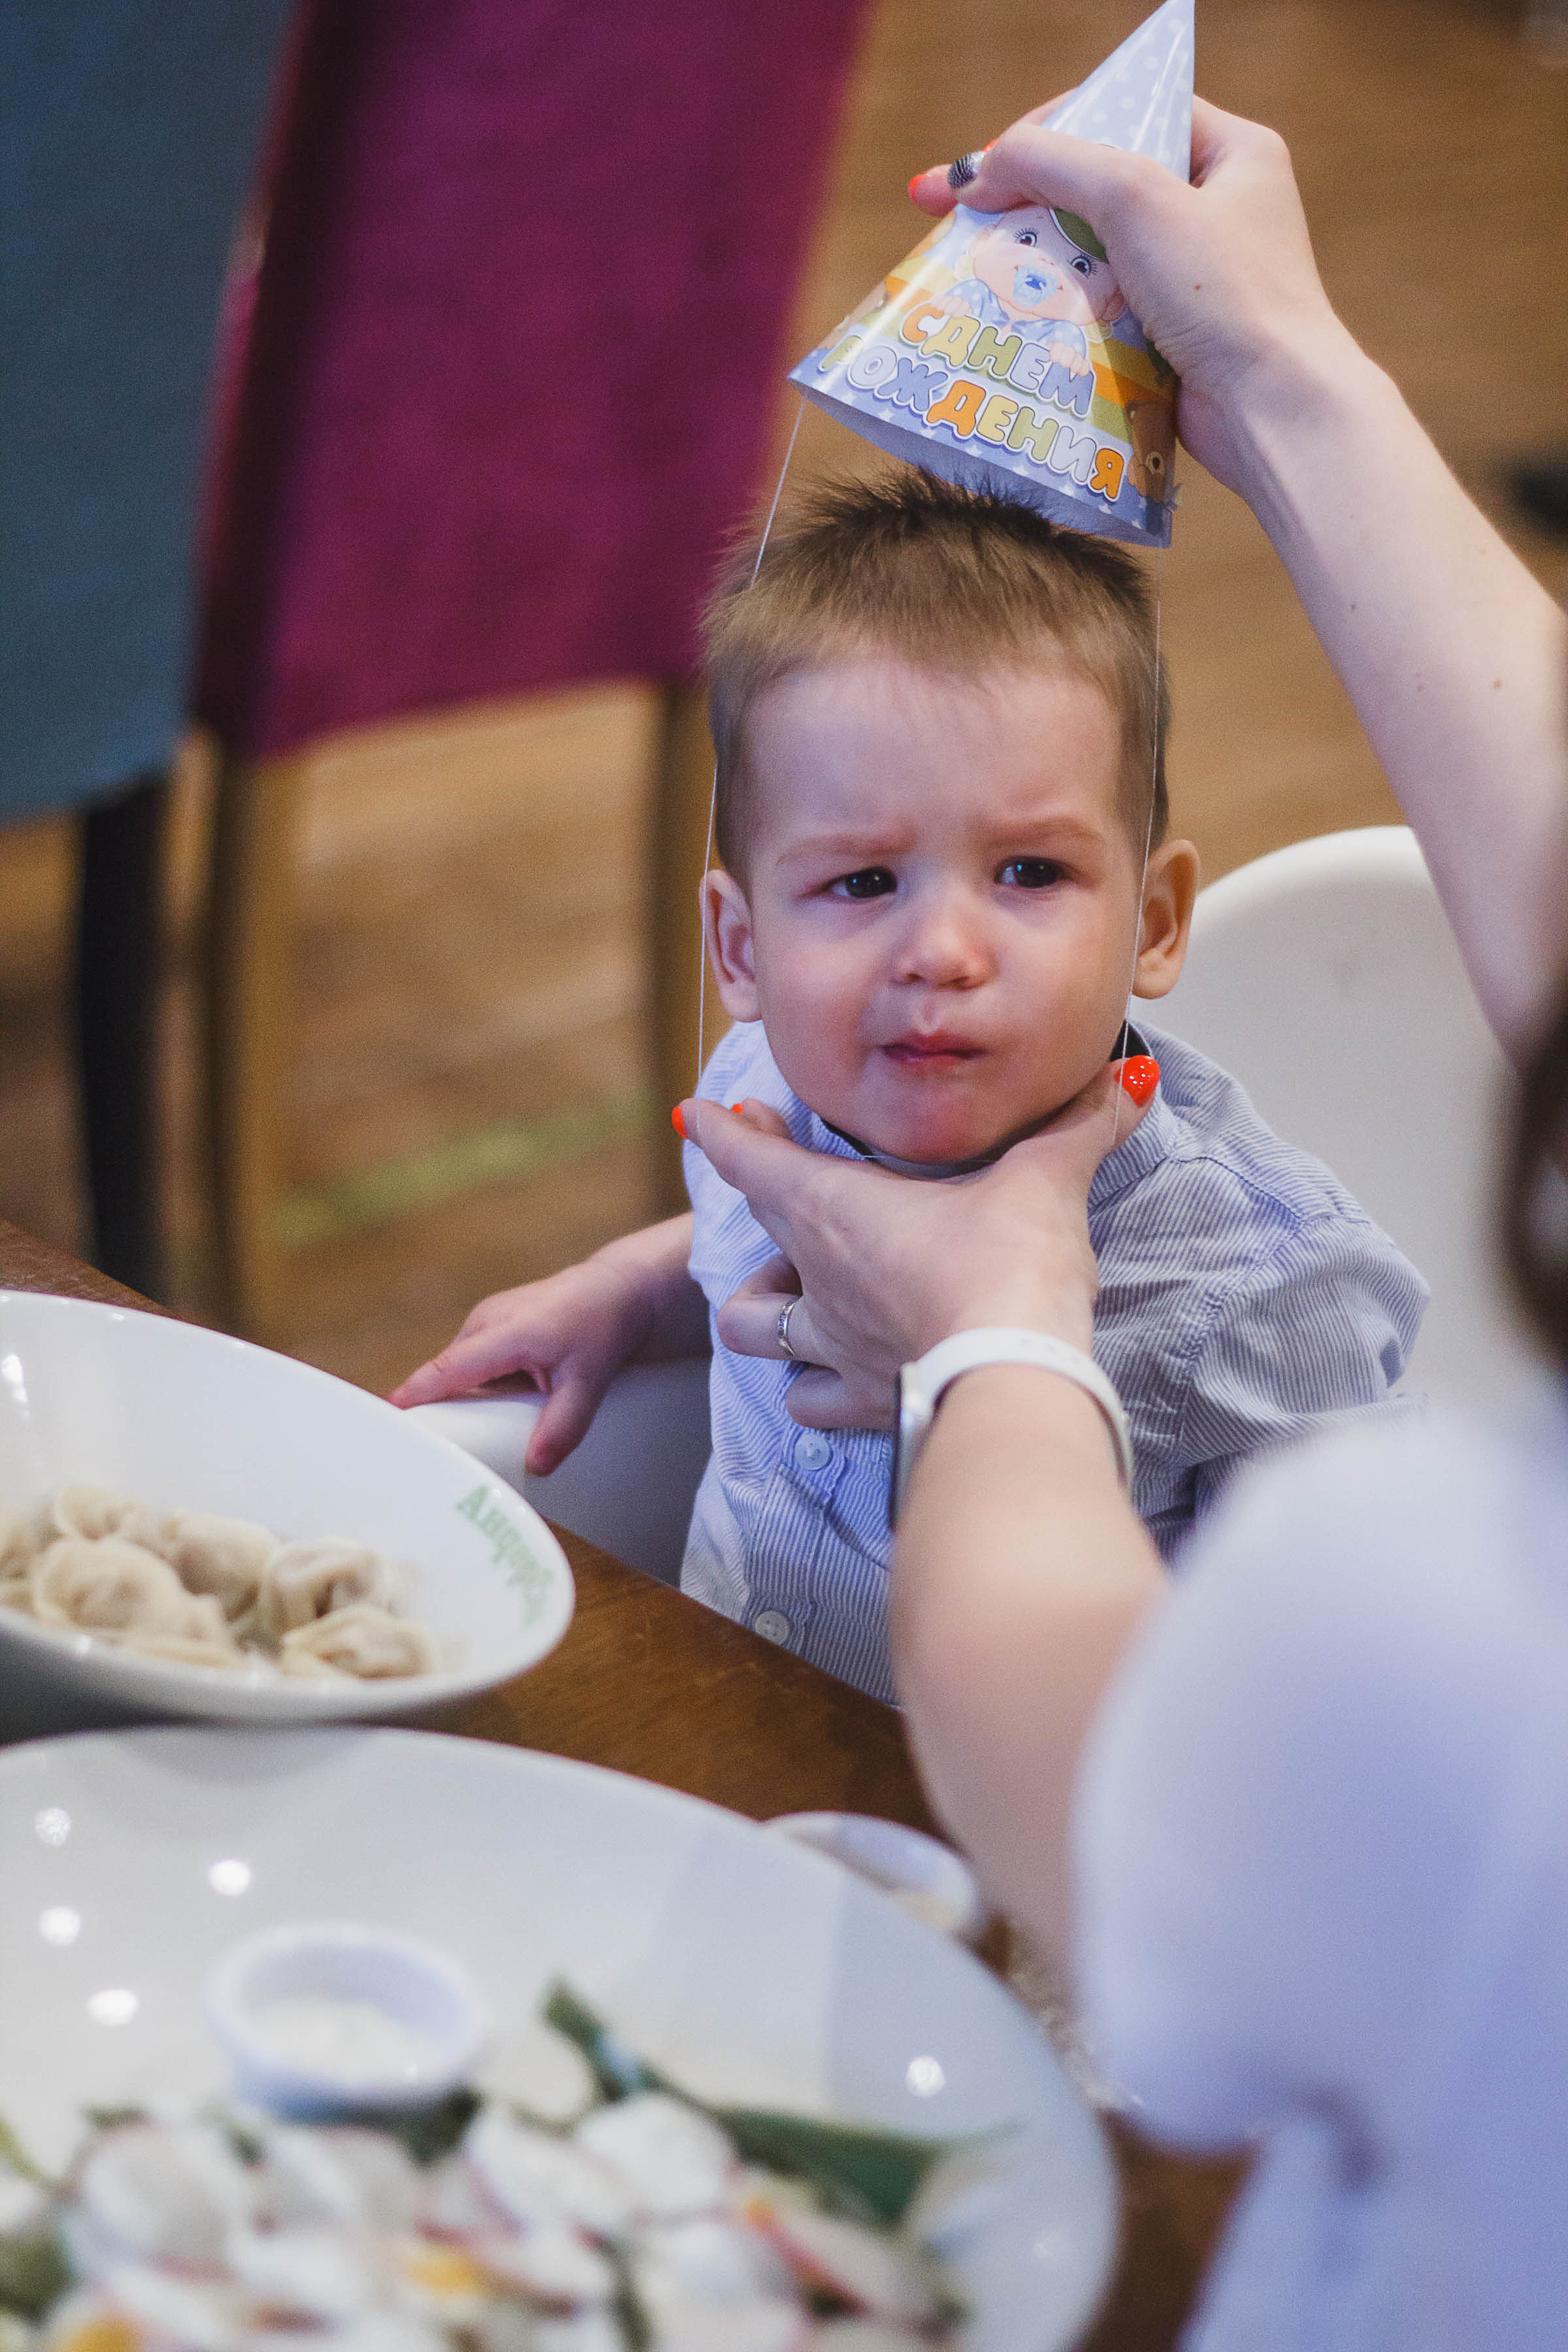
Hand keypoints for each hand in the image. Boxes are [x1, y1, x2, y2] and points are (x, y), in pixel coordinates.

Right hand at [390, 1214, 708, 1472]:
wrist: (616, 1291)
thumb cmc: (602, 1329)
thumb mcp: (590, 1381)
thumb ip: (565, 1425)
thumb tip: (537, 1466)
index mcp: (506, 1332)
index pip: (449, 1369)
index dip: (416, 1395)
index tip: (386, 1420)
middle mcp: (486, 1321)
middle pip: (448, 1375)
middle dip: (439, 1410)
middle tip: (431, 1452)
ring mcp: (485, 1320)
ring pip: (460, 1371)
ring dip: (463, 1400)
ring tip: (471, 1436)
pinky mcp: (489, 1325)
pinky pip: (471, 1364)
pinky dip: (476, 1387)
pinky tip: (494, 1408)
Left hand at [687, 1066, 1153, 1430]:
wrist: (1011, 1378)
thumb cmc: (1011, 1270)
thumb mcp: (1048, 1180)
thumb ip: (1083, 1126)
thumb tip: (1129, 1077)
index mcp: (836, 1207)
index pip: (752, 1158)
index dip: (723, 1132)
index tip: (699, 1116)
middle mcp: (817, 1274)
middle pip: (758, 1222)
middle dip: (761, 1192)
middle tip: (780, 1173)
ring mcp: (832, 1344)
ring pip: (752, 1324)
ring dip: (764, 1306)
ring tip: (796, 1293)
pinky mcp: (861, 1401)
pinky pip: (807, 1400)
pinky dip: (811, 1387)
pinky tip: (833, 1377)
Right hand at [910, 98, 1354, 498]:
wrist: (1271, 413)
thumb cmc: (1227, 295)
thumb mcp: (1136, 199)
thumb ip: (1056, 164)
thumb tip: (979, 170)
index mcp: (1232, 152)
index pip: (1128, 111)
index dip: (1051, 128)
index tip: (986, 160)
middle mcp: (1218, 207)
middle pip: (1101, 183)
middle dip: (1028, 196)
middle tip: (952, 208)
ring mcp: (1196, 277)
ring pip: (1095, 249)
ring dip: (1036, 256)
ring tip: (969, 262)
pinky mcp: (1175, 335)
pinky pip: (1102, 306)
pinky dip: (1059, 309)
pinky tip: (1010, 312)